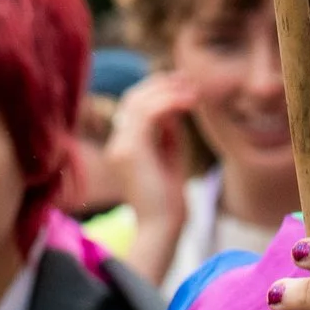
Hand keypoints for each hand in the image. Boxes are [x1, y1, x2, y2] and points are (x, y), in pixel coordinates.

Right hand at [104, 69, 202, 282]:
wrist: (163, 228)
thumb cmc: (170, 199)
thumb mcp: (170, 155)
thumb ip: (168, 130)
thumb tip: (173, 103)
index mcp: (123, 146)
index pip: (133, 106)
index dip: (155, 90)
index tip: (181, 84)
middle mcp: (117, 143)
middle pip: (133, 98)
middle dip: (161, 84)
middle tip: (188, 81)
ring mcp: (120, 146)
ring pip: (138, 101)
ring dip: (167, 91)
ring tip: (192, 91)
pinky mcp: (130, 150)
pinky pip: (147, 114)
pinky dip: (169, 103)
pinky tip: (188, 102)